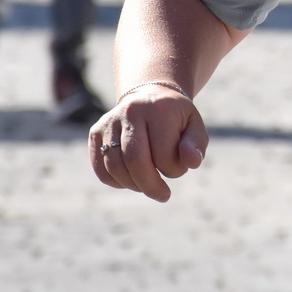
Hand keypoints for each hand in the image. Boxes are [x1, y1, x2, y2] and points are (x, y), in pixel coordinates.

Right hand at [89, 83, 207, 201]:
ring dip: (134, 184)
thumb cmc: (176, 120)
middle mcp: (130, 111)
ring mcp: (109, 121)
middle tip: (163, 195)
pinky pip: (101, 169)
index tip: (181, 167)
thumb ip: (196, 145)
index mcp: (158, 109)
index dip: (174, 170)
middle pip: (134, 161)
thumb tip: (192, 162)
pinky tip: (131, 179)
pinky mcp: (95, 132)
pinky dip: (116, 182)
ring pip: (115, 167)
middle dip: (150, 186)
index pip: (163, 155)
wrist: (150, 97)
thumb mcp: (194, 127)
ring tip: (148, 184)